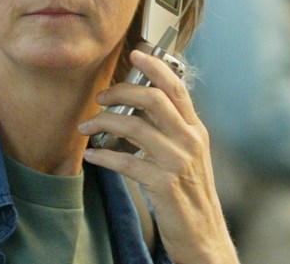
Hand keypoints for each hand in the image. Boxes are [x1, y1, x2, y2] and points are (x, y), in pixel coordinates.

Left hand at [78, 50, 238, 263]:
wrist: (203, 236)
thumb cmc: (189, 192)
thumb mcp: (187, 154)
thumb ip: (170, 128)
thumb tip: (139, 104)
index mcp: (195, 130)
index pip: (177, 88)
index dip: (155, 67)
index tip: (134, 54)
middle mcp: (190, 141)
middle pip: (154, 99)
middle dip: (121, 92)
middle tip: (100, 97)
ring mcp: (178, 162)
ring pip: (135, 127)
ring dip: (104, 122)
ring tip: (86, 127)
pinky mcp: (164, 185)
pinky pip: (125, 162)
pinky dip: (103, 156)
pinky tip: (92, 156)